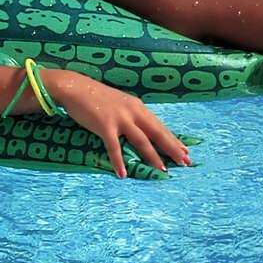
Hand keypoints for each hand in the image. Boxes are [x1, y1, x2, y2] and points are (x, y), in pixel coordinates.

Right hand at [52, 72, 191, 177]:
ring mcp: (120, 118)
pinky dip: (119, 161)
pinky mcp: (104, 125)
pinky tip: (123, 174)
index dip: (173, 139)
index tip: (186, 150)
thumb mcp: (121, 104)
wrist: (76, 87)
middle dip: (172, 148)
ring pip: (141, 141)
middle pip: (157, 133)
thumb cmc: (97, 97)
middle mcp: (133, 112)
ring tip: (162, 170)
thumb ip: (132, 116)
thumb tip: (143, 131)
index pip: (160, 126)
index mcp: (138, 107)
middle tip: (185, 162)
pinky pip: (114, 147)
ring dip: (153, 157)